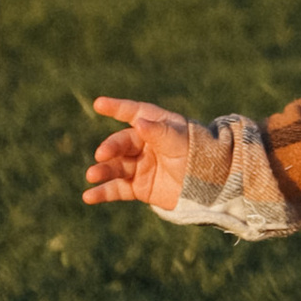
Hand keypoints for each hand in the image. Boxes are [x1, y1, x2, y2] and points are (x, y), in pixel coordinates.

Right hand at [81, 98, 195, 212]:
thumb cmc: (198, 157)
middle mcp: (145, 145)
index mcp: (157, 127)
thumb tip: (138, 122)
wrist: (211, 187)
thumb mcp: (180, 142)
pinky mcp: (139, 188)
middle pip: (122, 143)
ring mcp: (140, 166)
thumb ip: (159, 133)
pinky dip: (102, 192)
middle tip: (102, 154)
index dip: (117, 108)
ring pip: (116, 166)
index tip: (99, 104)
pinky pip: (117, 189)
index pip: (134, 113)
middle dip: (110, 147)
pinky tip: (89, 196)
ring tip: (92, 175)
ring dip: (103, 170)